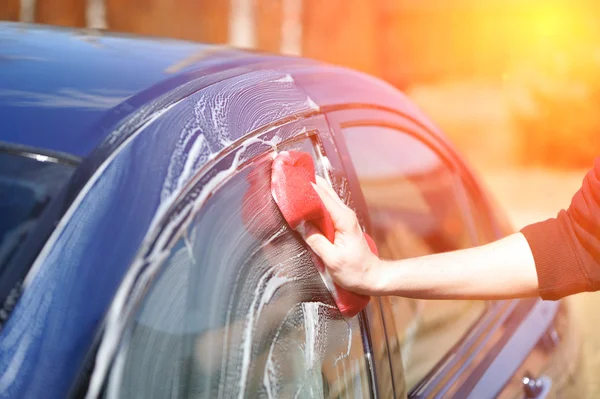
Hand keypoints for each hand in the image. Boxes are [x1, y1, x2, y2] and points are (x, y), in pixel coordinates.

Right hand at [303, 176, 383, 294]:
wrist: (371, 276)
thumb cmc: (355, 270)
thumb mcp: (332, 259)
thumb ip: (316, 241)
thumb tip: (302, 225)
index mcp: (343, 219)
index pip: (323, 196)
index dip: (307, 187)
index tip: (293, 181)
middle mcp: (345, 214)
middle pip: (325, 191)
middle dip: (309, 183)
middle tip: (291, 179)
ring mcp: (344, 217)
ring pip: (326, 197)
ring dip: (312, 191)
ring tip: (294, 187)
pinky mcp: (341, 223)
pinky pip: (327, 207)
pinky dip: (316, 202)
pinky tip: (305, 203)